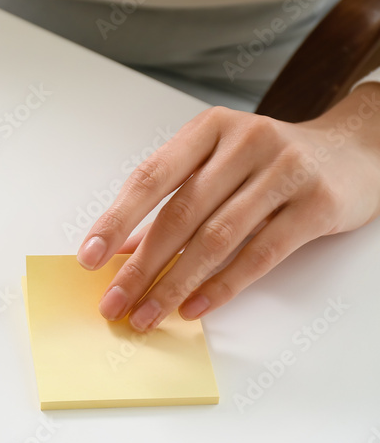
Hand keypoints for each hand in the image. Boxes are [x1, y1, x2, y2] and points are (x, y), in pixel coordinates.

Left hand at [79, 85, 379, 330]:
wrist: (356, 150)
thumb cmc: (270, 161)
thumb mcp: (218, 165)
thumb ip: (174, 200)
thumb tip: (124, 250)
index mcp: (209, 129)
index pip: (150, 177)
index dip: (116, 220)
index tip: (90, 257)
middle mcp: (245, 143)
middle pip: (180, 213)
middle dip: (140, 265)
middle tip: (115, 301)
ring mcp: (284, 171)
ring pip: (217, 238)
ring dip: (175, 283)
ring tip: (148, 313)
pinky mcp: (316, 205)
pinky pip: (260, 254)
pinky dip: (222, 286)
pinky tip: (194, 307)